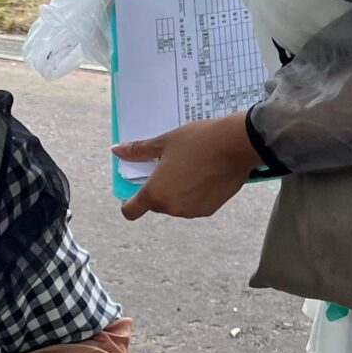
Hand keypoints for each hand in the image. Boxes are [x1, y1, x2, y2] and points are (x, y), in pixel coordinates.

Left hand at [113, 113, 261, 220]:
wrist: (236, 145)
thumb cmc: (197, 141)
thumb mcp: (163, 142)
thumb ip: (138, 151)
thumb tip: (116, 150)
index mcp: (155, 193)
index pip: (131, 211)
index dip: (128, 203)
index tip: (134, 191)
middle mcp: (172, 208)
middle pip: (156, 205)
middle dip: (158, 189)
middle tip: (169, 167)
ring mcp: (192, 211)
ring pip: (175, 205)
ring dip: (177, 192)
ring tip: (189, 168)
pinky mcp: (210, 210)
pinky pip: (193, 205)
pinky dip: (194, 194)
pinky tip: (203, 175)